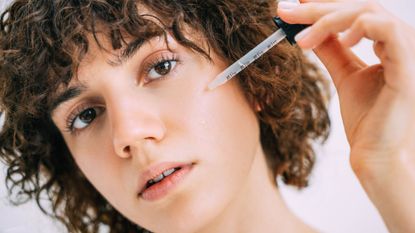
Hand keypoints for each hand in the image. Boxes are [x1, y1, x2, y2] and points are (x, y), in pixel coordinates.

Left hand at [278, 1, 414, 231]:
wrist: (376, 153)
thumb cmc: (366, 119)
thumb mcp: (344, 76)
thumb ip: (331, 51)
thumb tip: (310, 31)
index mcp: (389, 44)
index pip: (355, 12)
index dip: (323, 6)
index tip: (292, 8)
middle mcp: (402, 42)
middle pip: (359, 7)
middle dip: (317, 8)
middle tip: (285, 11)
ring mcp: (408, 53)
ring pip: (369, 12)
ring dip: (329, 19)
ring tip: (301, 39)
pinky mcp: (407, 68)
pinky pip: (387, 31)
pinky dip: (359, 27)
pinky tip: (340, 39)